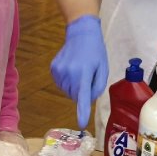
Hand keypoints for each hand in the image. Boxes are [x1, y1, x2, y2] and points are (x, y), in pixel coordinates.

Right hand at [50, 15, 107, 129]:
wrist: (80, 32)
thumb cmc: (95, 51)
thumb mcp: (103, 68)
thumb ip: (97, 86)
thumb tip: (88, 99)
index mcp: (83, 74)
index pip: (82, 96)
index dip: (82, 111)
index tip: (81, 123)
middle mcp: (69, 74)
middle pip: (75, 96)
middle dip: (82, 91)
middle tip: (87, 76)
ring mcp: (59, 72)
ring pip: (67, 91)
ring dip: (74, 86)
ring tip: (79, 70)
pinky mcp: (53, 69)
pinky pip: (61, 84)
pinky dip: (67, 81)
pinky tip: (71, 69)